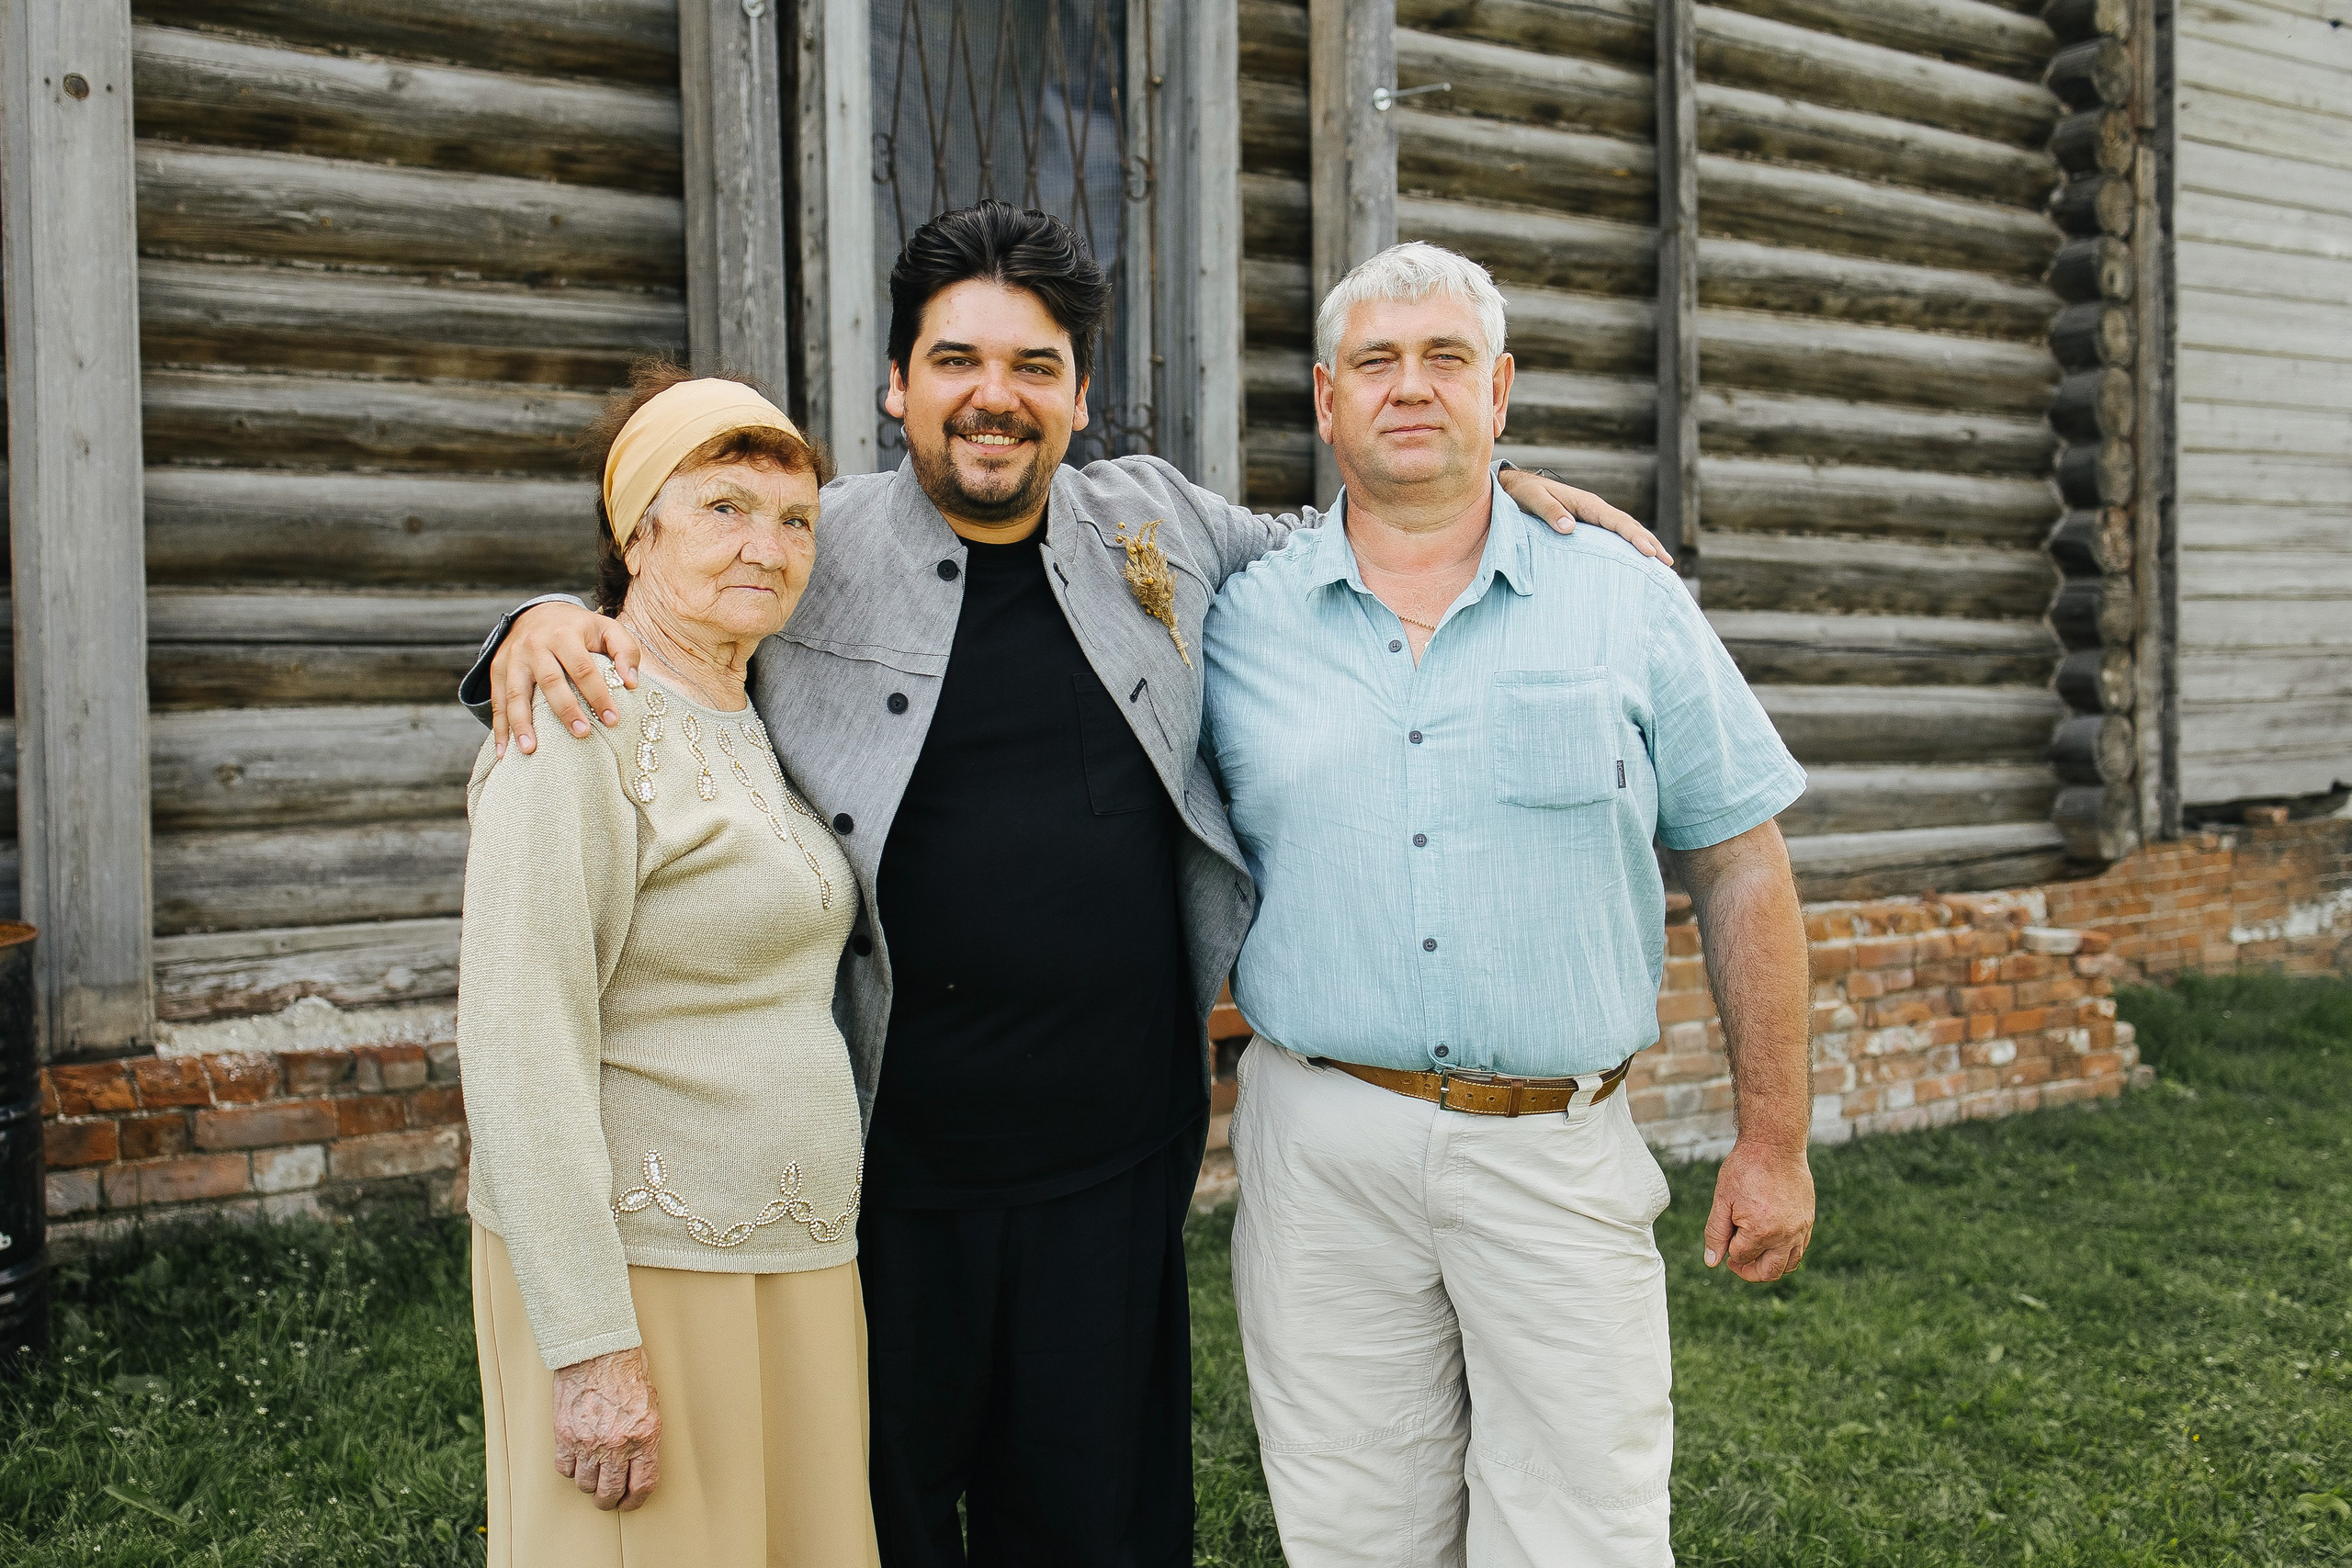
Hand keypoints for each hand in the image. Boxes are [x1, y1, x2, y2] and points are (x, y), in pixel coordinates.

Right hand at [492, 602, 644, 757]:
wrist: (537, 612)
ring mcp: (513, 659)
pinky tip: (504, 752)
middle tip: (581, 734)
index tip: (612, 720)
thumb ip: (625, 651)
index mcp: (564, 635)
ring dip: (522, 724)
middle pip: (549, 681)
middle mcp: (535, 646)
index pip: (582, 668)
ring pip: (515, 693)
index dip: (598, 694)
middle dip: (565, 709)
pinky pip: (497, 701)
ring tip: (529, 751)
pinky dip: (499, 727)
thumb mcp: (606, 629)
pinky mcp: (497, 670)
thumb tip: (631, 683)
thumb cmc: (580, 629)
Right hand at [550, 1346, 662, 1510]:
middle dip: (609, 1500)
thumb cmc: (627, 1373)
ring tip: (591, 1476)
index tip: (629, 1503)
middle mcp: (617, 1444)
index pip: (642, 1485)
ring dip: (589, 1484)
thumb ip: (645, 1436)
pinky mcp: (565, 1436)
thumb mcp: (650, 1405)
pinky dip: (570, 1468)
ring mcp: (589, 1442)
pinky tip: (576, 1459)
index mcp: (644, 1436)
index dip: (634, 1500)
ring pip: (585, 1484)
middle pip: (610, 1492)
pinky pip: (564, 1468)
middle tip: (607, 1498)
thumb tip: (639, 1463)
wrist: (598, 1351)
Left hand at [1496, 467, 1673, 565]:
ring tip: (1661, 566)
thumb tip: (1570, 528)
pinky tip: (1632, 565)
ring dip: (1642, 546)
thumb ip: (1549, 511)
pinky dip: (1625, 550)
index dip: (1634, 537)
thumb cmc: (1521, 494)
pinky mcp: (1586, 530)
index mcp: (1586, 504)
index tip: (1649, 553)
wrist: (1513, 489)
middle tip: (1667, 564)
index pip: (1617, 522)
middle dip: (1649, 543)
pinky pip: (1610, 540)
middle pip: (1628, 527)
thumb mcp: (1532, 499)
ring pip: (1623, 533)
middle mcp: (1594, 512)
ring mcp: (1592, 521)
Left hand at [1702, 1138, 1813, 1281]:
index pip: (1741, 1256)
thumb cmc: (1745, 1169)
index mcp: (1760, 1230)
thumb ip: (1716, 1233)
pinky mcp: (1809, 1221)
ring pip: (1788, 1265)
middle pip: (1768, 1271)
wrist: (1775, 1145)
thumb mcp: (1722, 1199)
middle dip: (1749, 1271)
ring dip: (1770, 1267)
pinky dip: (1785, 1254)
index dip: (1728, 1250)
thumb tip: (1712, 1262)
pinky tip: (1771, 1243)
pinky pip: (1800, 1250)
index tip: (1725, 1238)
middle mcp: (1785, 1235)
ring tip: (1754, 1255)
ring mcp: (1800, 1229)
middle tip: (1736, 1261)